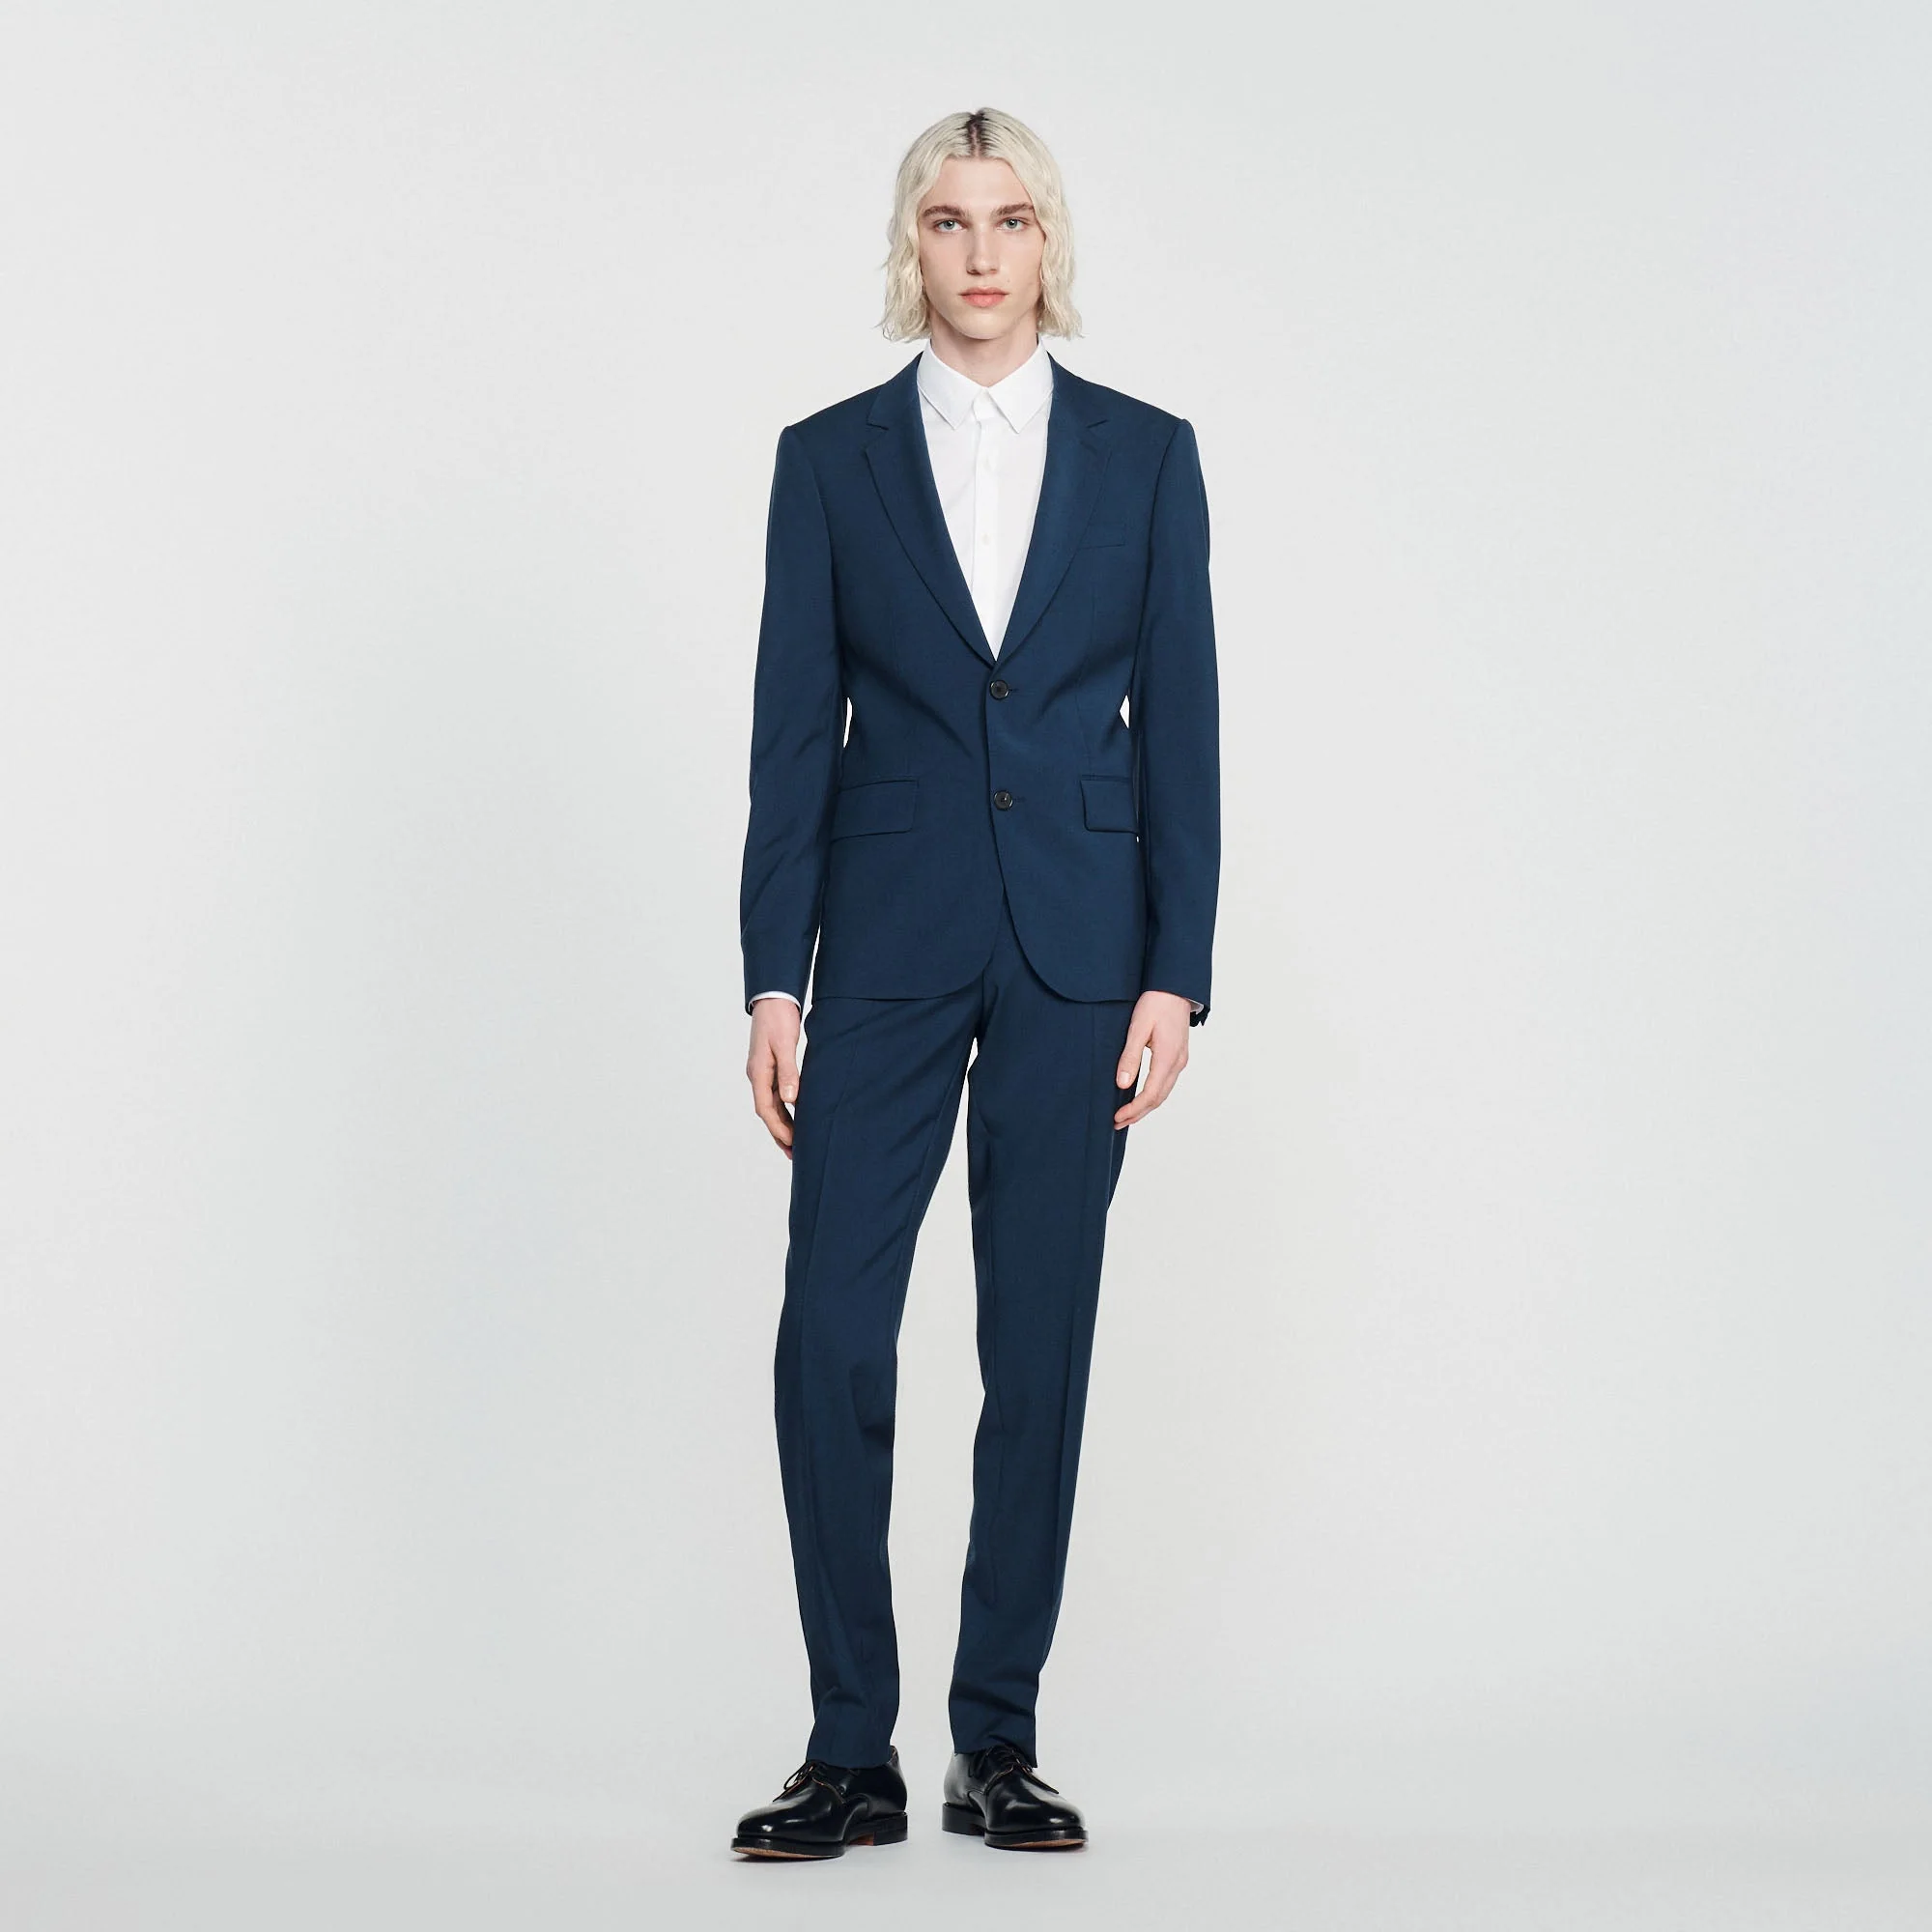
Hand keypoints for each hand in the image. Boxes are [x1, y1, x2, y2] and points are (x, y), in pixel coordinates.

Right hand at [746, 997, 802, 1158]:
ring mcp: (762, 1072)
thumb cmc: (779, 1018)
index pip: (766, 1109)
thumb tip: (790, 1099)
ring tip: (795, 1143)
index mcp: (758, 1072)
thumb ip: (788, 1071)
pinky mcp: (770, 1067)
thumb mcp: (784, 1044)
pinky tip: (795, 1117)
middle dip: (780, 1133)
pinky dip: (784, 1109)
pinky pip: (775, 1095)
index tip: (793, 1143)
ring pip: (771, 1105)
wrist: (773, 997)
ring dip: (782, 1124)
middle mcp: (758, 1075)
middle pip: (767, 1112)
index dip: (779, 1128)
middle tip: (794, 1154)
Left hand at [1113, 990, 1193, 1128]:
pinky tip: (1141, 1096)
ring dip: (1146, 1106)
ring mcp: (1180, 1060)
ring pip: (1164, 1092)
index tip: (1117, 1117)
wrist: (1175, 987)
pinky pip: (1166, 1083)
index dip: (1134, 1109)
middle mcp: (1177, 1062)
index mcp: (1168, 1057)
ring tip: (1127, 1115)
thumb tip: (1123, 1084)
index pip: (1150, 1093)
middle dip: (1138, 1113)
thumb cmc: (1155, 1003)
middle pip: (1158, 1098)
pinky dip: (1153, 1094)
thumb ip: (1130, 1056)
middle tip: (1117, 1122)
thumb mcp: (1138, 1028)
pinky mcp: (1178, 1056)